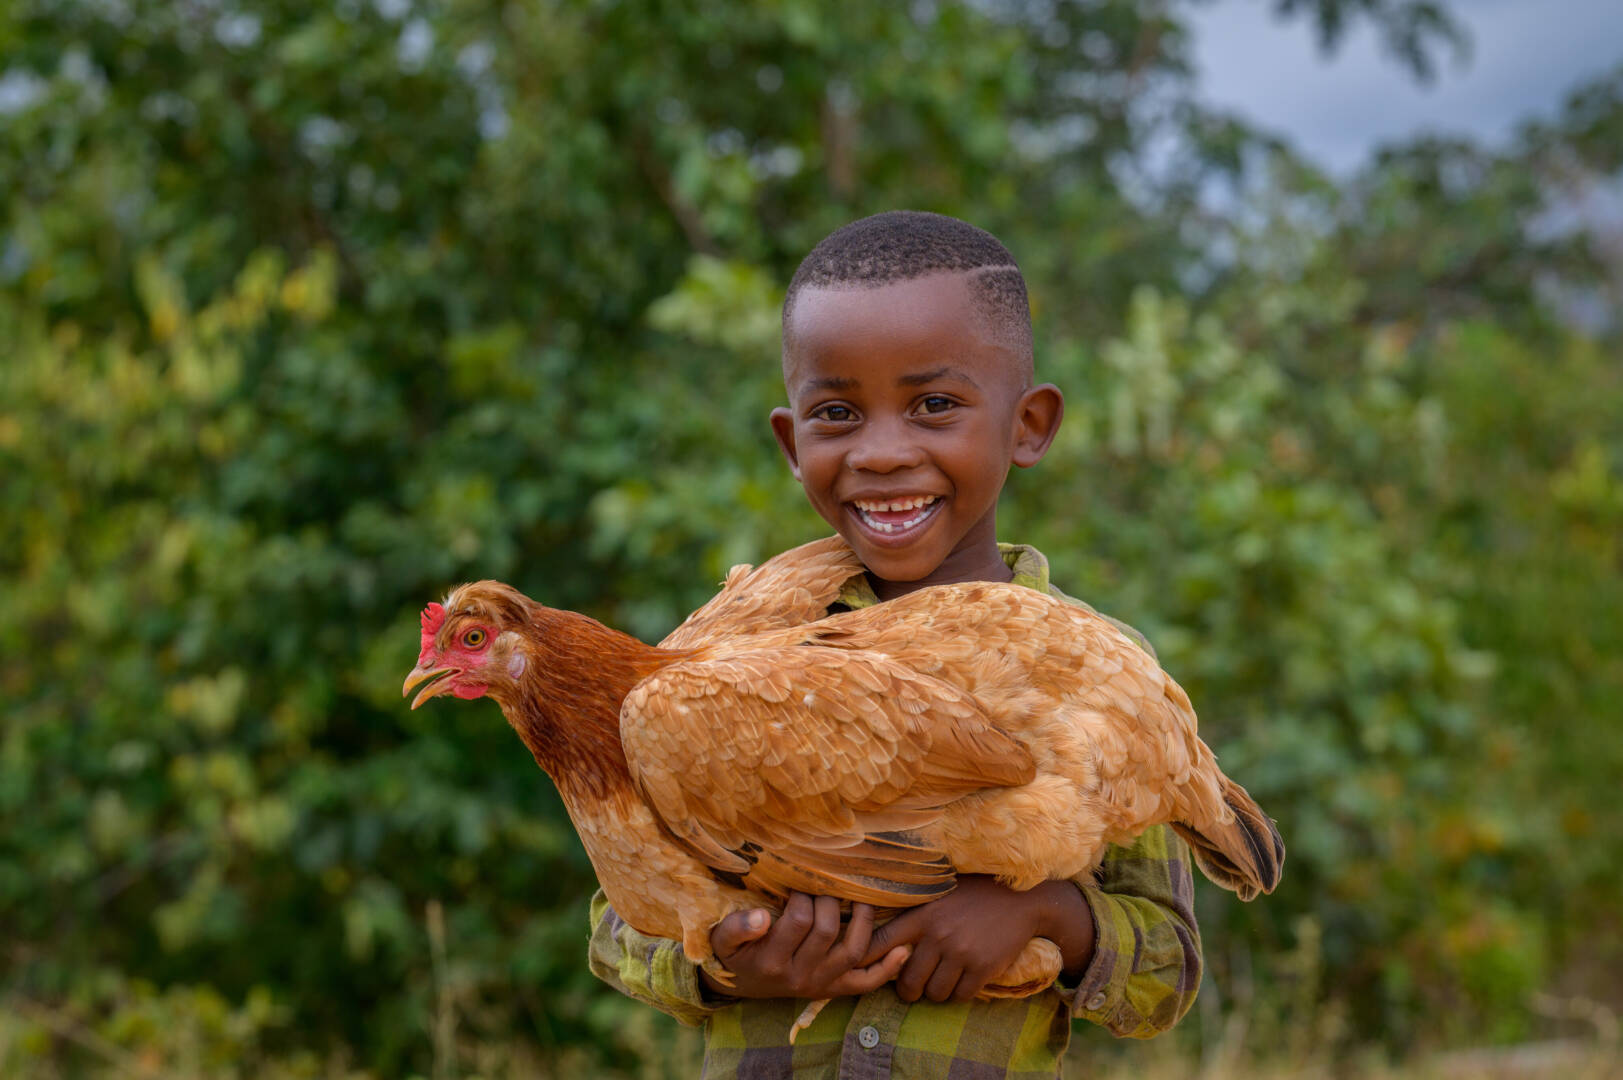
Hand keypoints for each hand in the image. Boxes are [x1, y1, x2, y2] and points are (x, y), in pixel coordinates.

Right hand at [701, 893, 910, 999]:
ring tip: (861, 897)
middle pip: (826, 931)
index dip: (802, 895)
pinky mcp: (833, 990)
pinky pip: (865, 983)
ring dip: (862, 921)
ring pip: (852, 951)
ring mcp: (820, 984)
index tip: (799, 882)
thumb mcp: (722, 940)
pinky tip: (902, 948)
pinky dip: (887, 968)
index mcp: (772, 960)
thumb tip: (762, 916)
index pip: (798, 919)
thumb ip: (736, 927)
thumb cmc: (733, 953)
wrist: (738, 984)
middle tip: (825, 884)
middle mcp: (800, 976)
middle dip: (828, 899)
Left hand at [860, 876, 1093, 1003]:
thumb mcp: (941, 892)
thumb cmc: (977, 894)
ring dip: (936, 992)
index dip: (866, 959)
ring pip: (934, 993)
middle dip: (908, 989)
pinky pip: (960, 996)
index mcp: (923, 915)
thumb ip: (916, 911)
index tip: (857, 968)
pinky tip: (962, 980)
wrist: (1022, 900)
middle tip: (914, 986)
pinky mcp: (982, 968)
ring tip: (941, 980)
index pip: (881, 941)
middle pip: (907, 981)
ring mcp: (960, 953)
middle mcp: (938, 935)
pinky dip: (959, 994)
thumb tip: (880, 925)